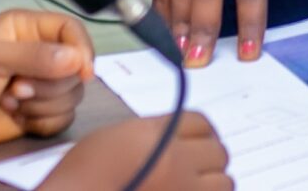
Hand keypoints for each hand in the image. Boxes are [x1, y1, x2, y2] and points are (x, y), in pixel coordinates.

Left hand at [0, 9, 93, 152]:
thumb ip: (31, 56)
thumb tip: (76, 59)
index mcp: (28, 29)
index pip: (71, 30)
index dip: (82, 49)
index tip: (82, 72)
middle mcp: (40, 55)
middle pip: (76, 67)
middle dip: (48, 85)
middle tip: (16, 89)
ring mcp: (41, 86)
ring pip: (71, 95)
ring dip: (42, 105)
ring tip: (9, 102)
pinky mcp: (39, 113)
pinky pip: (62, 119)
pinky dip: (43, 122)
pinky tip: (17, 118)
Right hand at [45, 113, 230, 190]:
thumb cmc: (82, 177)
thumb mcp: (113, 140)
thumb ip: (149, 135)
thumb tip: (173, 139)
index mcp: (155, 136)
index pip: (201, 122)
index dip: (201, 132)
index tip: (197, 142)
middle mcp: (175, 162)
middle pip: (218, 151)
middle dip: (210, 158)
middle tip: (197, 167)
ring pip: (225, 182)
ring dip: (214, 184)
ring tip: (198, 187)